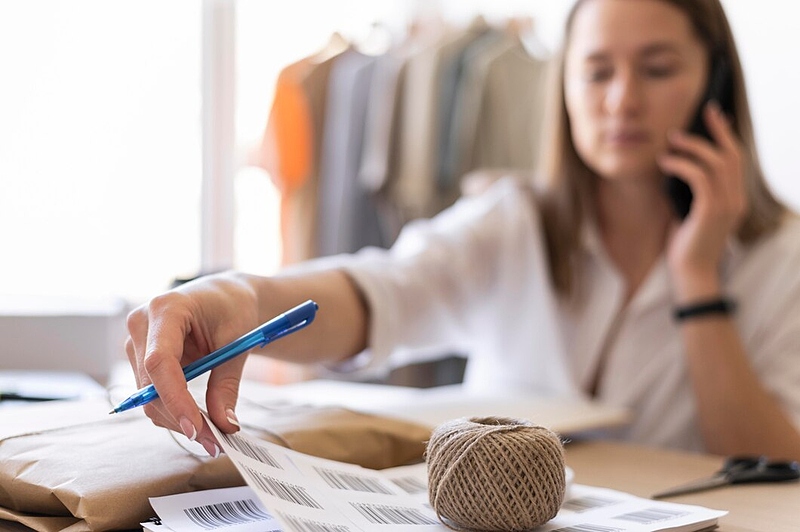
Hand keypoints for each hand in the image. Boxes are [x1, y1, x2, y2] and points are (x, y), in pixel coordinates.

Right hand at [125, 272, 258, 455]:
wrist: (224, 297)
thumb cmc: (233, 308)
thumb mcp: (238, 342)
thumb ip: (227, 383)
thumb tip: (224, 424)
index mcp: (166, 308)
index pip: (160, 362)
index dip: (175, 398)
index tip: (197, 428)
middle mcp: (141, 324)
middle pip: (151, 385)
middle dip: (182, 418)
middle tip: (215, 443)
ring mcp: (136, 343)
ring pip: (148, 397)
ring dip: (178, 420)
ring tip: (212, 436)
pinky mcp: (140, 359)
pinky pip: (153, 395)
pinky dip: (175, 412)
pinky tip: (199, 421)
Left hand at [658, 102, 746, 300]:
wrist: (690, 274)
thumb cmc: (685, 245)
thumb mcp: (689, 211)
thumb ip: (690, 191)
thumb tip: (675, 165)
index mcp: (735, 199)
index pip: (736, 160)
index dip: (726, 135)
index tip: (714, 115)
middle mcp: (736, 200)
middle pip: (731, 155)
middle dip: (716, 130)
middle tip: (700, 113)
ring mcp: (727, 205)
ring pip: (715, 162)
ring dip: (692, 146)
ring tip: (671, 140)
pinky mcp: (710, 211)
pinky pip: (698, 177)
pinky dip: (681, 165)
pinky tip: (665, 162)